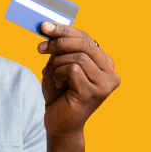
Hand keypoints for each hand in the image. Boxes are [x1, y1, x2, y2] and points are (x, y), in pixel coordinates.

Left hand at [37, 22, 119, 138]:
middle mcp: (110, 73)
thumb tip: (51, 29)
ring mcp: (105, 84)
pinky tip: (59, 85)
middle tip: (39, 48)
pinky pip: (73, 69)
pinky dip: (60, 73)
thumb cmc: (59, 96)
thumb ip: (60, 49)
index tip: (44, 26)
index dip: (65, 30)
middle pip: (84, 44)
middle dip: (58, 42)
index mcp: (105, 64)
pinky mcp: (94, 92)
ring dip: (56, 64)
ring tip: (50, 75)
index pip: (87, 38)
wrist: (59, 125)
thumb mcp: (59, 67)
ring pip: (77, 57)